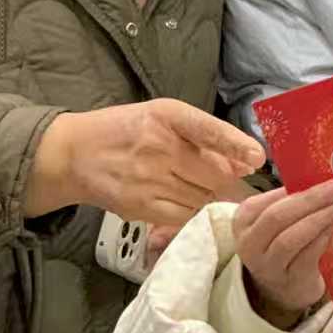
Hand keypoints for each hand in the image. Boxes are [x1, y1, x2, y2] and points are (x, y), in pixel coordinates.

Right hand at [23, 98, 264, 225]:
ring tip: (214, 197)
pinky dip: (196, 215)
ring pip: (202, 198)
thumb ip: (203, 135)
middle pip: (213, 173)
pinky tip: (195, 208)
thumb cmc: (126, 129)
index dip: (236, 145)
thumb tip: (245, 161)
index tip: (258, 158)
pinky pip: (184, 217)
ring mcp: (149, 179)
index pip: (208, 129)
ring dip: (215, 201)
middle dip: (232, 183)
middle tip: (244, 189)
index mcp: (166, 115)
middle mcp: (159, 146)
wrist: (74, 154)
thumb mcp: (163, 117)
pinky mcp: (140, 207)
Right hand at [232, 180, 332, 327]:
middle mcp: (249, 244)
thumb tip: (321, 177)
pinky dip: (322, 237)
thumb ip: (290, 199)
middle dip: (310, 199)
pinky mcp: (290, 281)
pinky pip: (307, 256)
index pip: (268, 201)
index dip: (297, 187)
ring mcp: (267, 266)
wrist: (282, 287)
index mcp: (243, 220)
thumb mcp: (275, 219)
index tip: (323, 177)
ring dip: (319, 218)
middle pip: (277, 217)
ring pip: (290, 238)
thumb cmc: (280, 242)